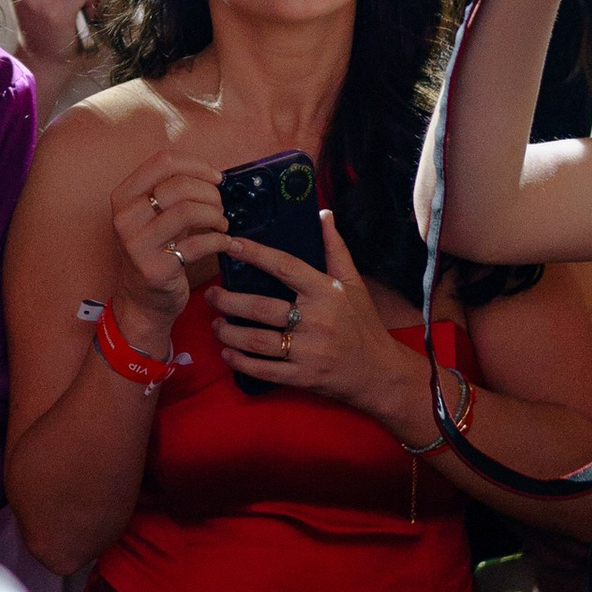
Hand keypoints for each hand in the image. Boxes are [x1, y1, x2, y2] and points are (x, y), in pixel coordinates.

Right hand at [105, 139, 229, 354]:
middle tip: (220, 206)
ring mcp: (137, 245)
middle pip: (178, 185)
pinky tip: (224, 242)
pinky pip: (198, 244)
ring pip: (188, 211)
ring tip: (222, 224)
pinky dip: (219, 240)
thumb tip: (212, 174)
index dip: (196, 165)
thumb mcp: (152, 216)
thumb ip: (172, 192)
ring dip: (215, 215)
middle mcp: (125, 218)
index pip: (162, 162)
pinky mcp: (156, 269)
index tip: (215, 177)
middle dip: (210, 193)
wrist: (141, 300)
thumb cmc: (155, 250)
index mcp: (123, 197)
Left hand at [211, 208, 416, 421]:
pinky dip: (241, 361)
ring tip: (216, 324)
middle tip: (211, 294)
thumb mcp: (353, 284)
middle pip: (261, 307)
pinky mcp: (303, 377)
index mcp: (326, 293)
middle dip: (229, 300)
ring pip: (257, 340)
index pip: (285, 267)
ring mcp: (309, 352)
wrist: (380, 373)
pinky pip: (265, 370)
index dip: (256, 255)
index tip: (231, 244)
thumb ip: (335, 249)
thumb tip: (323, 214)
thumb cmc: (364, 324)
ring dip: (229, 332)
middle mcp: (316, 321)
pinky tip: (228, 352)